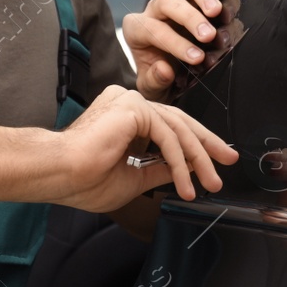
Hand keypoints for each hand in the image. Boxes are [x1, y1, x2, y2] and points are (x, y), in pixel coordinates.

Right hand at [54, 85, 238, 212]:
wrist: (57, 174)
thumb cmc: (81, 180)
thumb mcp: (132, 179)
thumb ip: (156, 169)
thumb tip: (180, 171)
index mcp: (124, 118)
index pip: (168, 126)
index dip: (194, 144)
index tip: (214, 161)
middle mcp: (128, 104)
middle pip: (179, 121)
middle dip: (207, 144)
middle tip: (229, 161)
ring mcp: (130, 102)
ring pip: (177, 129)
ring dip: (198, 159)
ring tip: (210, 184)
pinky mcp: (133, 108)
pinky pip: (167, 135)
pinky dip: (180, 161)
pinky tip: (185, 182)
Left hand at [123, 0, 241, 100]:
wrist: (172, 72)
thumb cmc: (162, 78)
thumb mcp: (153, 89)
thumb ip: (155, 81)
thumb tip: (165, 69)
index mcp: (138, 31)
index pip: (154, 30)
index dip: (176, 44)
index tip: (197, 58)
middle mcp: (154, 9)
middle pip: (169, 2)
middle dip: (190, 19)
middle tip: (208, 36)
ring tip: (219, 12)